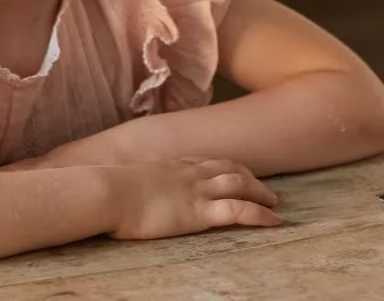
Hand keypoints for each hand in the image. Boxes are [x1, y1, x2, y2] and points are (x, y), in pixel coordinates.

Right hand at [108, 158, 280, 239]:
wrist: (108, 192)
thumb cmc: (108, 190)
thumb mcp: (123, 181)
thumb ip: (132, 185)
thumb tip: (120, 192)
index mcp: (170, 166)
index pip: (205, 162)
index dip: (224, 167)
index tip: (235, 173)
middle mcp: (188, 173)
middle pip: (228, 168)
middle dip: (249, 177)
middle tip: (265, 188)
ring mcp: (196, 191)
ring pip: (239, 184)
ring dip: (260, 192)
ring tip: (275, 203)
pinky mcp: (199, 213)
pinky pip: (239, 210)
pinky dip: (261, 214)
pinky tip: (274, 220)